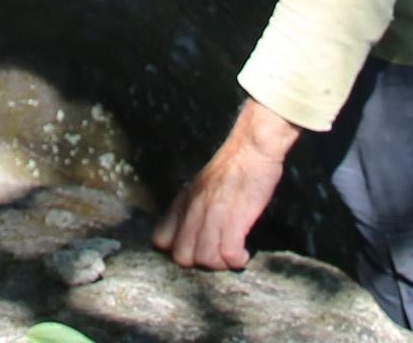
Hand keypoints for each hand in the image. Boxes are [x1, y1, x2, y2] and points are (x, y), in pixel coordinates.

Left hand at [152, 98, 298, 270]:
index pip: (161, 240)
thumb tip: (190, 233)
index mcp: (182, 202)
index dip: (176, 250)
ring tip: (232, 256)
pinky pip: (228, 254)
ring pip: (205, 259)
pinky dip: (237, 260)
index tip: (196, 250)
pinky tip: (243, 254)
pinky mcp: (234, 219)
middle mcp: (192, 210)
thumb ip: (192, 207)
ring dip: (221, 264)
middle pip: (182, 257)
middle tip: (218, 256)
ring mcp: (212, 215)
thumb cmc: (232, 167)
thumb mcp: (201, 185)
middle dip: (200, 263)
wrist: (252, 148)